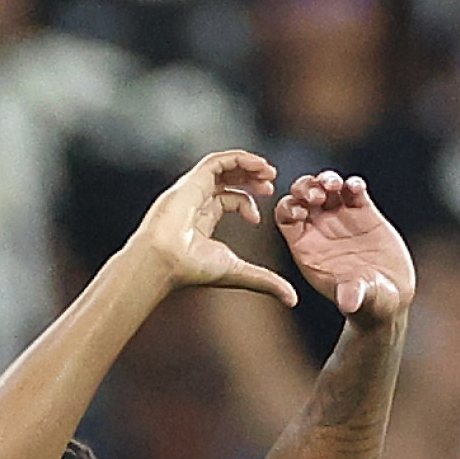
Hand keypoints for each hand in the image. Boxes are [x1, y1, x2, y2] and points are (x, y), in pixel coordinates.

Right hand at [130, 151, 295, 304]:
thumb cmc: (193, 268)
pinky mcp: (190, 182)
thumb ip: (266, 281)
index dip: (248, 202)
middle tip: (272, 180)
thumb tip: (293, 300)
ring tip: (268, 170)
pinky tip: (257, 164)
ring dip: (248, 164)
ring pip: (222, 166)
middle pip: (225, 179)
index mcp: (203, 219)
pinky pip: (216, 161)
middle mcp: (196, 202)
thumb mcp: (240, 272)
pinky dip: (238, 158)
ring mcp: (192, 190)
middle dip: (251, 177)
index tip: (259, 219)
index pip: (228, 199)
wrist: (166, 261)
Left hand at [275, 171, 415, 322]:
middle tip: (319, 194)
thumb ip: (353, 295)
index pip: (285, 217)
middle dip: (306, 188)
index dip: (289, 207)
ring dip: (327, 180)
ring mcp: (343, 218)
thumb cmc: (368, 303)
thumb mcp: (361, 299)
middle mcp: (321, 229)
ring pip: (325, 187)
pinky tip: (357, 188)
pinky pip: (354, 191)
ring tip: (336, 185)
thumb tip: (349, 302)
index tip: (302, 210)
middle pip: (301, 196)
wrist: (389, 298)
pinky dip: (353, 184)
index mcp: (307, 247)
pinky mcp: (365, 213)